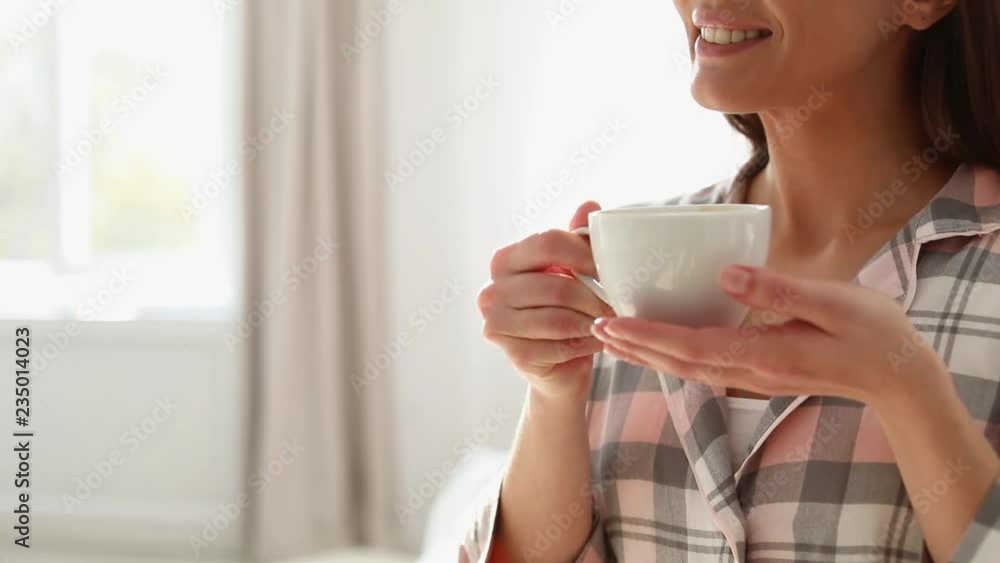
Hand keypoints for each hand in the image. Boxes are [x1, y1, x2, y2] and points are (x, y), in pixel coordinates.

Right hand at [478, 202, 614, 399]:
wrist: (560, 366)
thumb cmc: (567, 311)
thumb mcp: (574, 270)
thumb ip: (578, 238)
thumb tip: (588, 205)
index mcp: (504, 260)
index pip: (548, 243)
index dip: (585, 254)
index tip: (610, 268)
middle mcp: (491, 290)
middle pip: (557, 284)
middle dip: (594, 297)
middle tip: (616, 304)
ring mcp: (496, 323)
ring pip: (560, 318)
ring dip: (592, 322)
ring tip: (607, 323)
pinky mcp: (511, 354)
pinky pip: (559, 346)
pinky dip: (584, 345)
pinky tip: (593, 342)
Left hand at [590, 265, 950, 403]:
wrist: (899, 377)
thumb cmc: (872, 332)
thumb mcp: (833, 301)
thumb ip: (778, 290)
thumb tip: (725, 275)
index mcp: (765, 354)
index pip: (690, 346)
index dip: (646, 336)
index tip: (610, 324)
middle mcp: (750, 372)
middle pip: (678, 363)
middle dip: (633, 348)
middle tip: (594, 327)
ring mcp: (753, 378)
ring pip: (687, 370)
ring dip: (647, 356)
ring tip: (612, 338)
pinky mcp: (758, 374)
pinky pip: (704, 368)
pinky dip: (672, 357)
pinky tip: (658, 344)